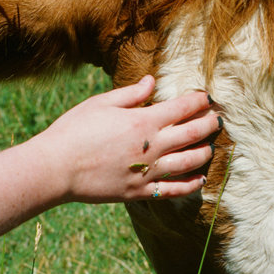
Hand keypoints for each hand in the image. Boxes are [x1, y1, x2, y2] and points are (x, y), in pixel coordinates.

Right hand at [32, 76, 220, 202]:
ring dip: (204, 152)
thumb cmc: (74, 131)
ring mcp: (148, 172)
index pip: (182, 108)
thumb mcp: (100, 104)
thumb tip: (152, 81)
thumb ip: (131, 94)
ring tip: (210, 147)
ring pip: (189, 162)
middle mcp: (152, 147)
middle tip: (218, 120)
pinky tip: (201, 179)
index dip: (199, 101)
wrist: (56, 168)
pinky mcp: (141, 192)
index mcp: (143, 121)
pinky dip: (191, 185)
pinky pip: (174, 190)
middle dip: (209, 124)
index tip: (207, 98)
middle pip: (193, 133)